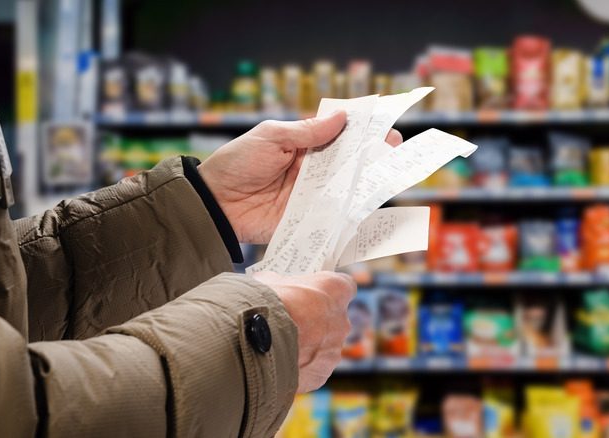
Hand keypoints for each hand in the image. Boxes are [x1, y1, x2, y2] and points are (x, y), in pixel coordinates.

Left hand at [198, 112, 403, 243]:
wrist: (215, 203)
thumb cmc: (237, 163)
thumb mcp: (271, 137)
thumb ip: (307, 132)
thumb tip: (342, 117)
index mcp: (303, 145)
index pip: (339, 135)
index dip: (362, 131)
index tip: (385, 125)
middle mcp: (312, 170)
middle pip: (349, 162)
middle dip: (372, 155)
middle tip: (394, 149)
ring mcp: (312, 195)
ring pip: (346, 188)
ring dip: (367, 182)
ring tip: (390, 175)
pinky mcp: (308, 219)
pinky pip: (334, 216)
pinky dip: (352, 213)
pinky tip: (370, 207)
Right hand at [252, 271, 355, 392]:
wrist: (252, 341)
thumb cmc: (264, 304)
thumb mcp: (270, 281)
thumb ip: (282, 284)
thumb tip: (274, 286)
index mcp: (335, 291)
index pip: (345, 286)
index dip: (328, 291)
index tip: (315, 294)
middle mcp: (342, 321)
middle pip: (334, 320)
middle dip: (315, 321)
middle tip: (292, 322)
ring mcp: (334, 350)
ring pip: (324, 347)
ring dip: (307, 346)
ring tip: (281, 346)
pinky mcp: (321, 373)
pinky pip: (313, 369)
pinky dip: (300, 367)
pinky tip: (280, 362)